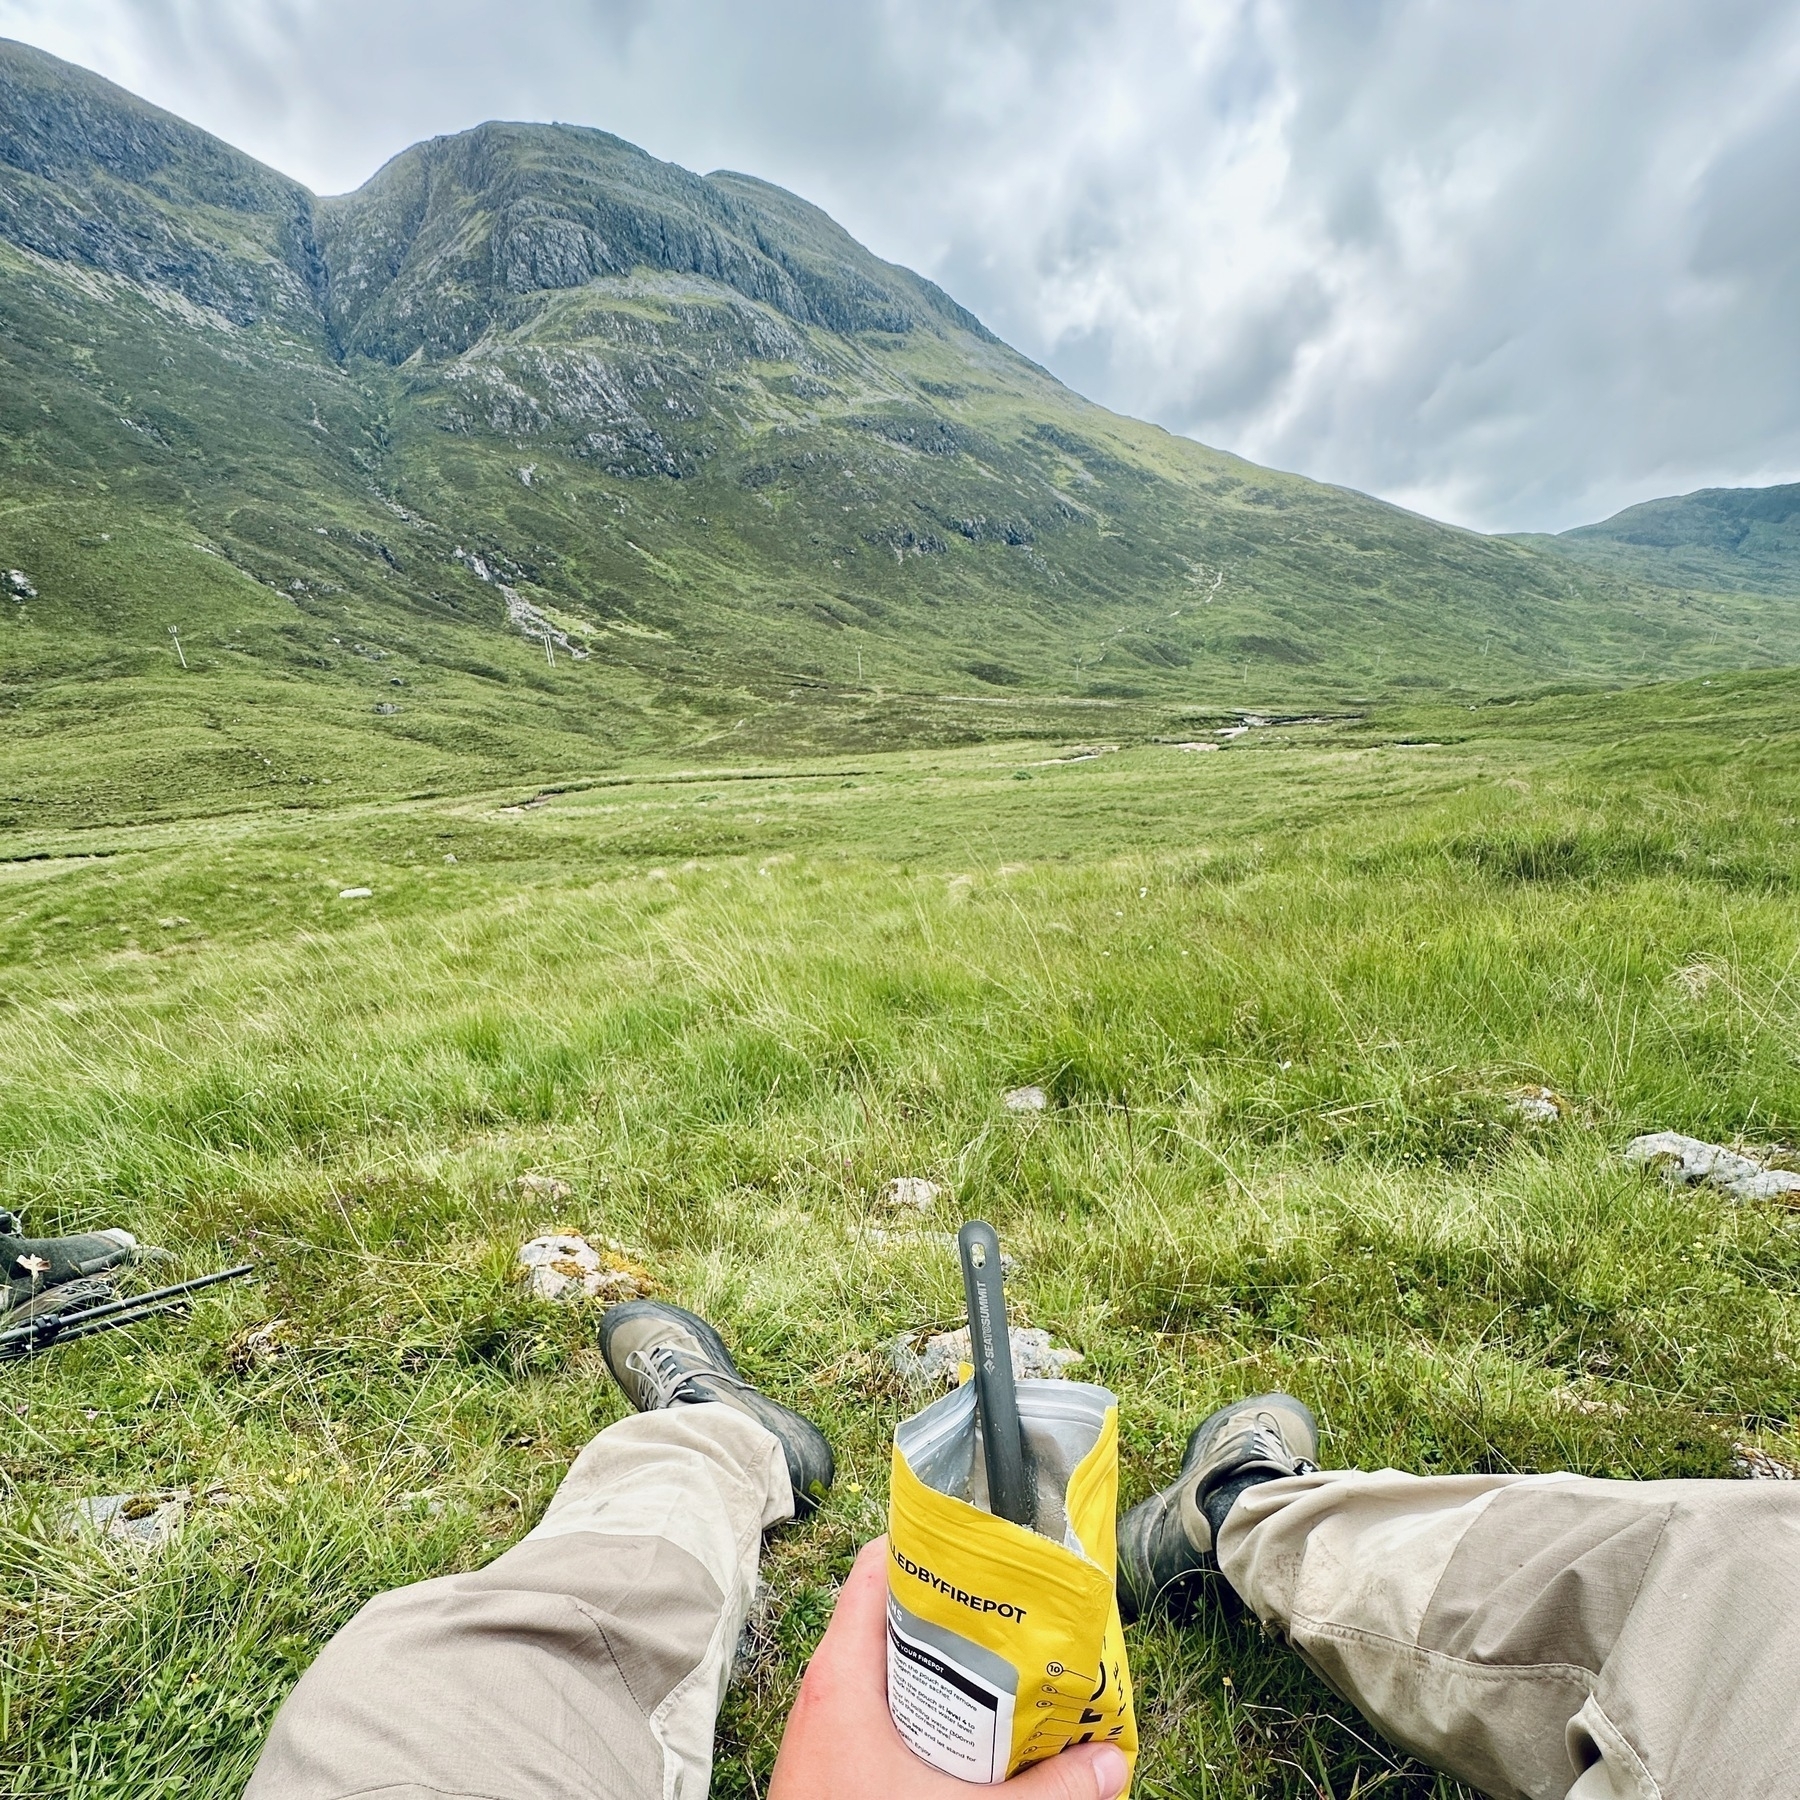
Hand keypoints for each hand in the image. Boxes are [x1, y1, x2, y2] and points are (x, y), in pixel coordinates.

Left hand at [770, 1537, 1130, 1799]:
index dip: (934, 1544)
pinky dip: (926, 1709)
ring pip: (889, 1667)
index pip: (879, 1567)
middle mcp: (827, 1688)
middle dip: (960, 1612)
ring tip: (1010, 1668)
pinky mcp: (832, 1762)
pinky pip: (880, 1711)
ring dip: (946, 1665)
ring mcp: (826, 1726)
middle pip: (894, 1614)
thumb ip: (1046, 1792)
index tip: (991, 1544)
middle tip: (1021, 1613)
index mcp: (841, 1673)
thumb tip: (1114, 1763)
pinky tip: (972, 1733)